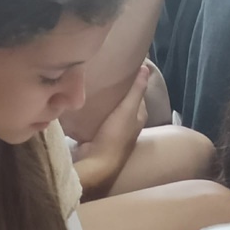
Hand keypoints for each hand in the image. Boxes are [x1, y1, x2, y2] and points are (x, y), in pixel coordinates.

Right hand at [73, 64, 148, 196]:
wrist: (96, 162)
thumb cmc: (115, 136)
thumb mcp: (128, 110)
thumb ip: (136, 90)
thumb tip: (146, 68)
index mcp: (139, 116)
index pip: (137, 93)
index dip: (131, 80)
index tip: (120, 66)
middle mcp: (128, 123)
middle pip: (122, 101)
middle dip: (115, 89)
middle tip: (102, 71)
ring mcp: (112, 130)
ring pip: (108, 109)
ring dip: (102, 99)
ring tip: (91, 82)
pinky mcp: (97, 134)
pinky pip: (95, 117)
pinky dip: (92, 109)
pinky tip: (84, 100)